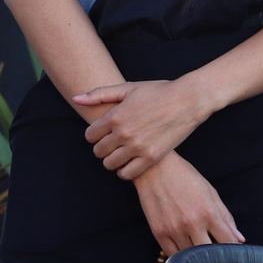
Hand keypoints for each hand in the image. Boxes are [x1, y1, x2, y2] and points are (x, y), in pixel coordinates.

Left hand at [72, 78, 206, 176]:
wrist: (187, 101)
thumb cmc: (157, 91)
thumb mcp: (127, 88)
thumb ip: (99, 95)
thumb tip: (76, 98)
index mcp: (116, 115)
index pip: (90, 135)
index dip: (94, 135)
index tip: (102, 132)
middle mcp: (124, 133)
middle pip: (98, 151)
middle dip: (101, 147)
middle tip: (111, 143)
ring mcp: (138, 147)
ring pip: (110, 164)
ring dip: (112, 160)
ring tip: (120, 152)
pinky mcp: (152, 158)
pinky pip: (128, 174)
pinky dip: (124, 170)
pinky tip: (130, 161)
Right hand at [133, 155, 241, 254]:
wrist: (154, 167)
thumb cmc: (184, 176)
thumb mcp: (210, 192)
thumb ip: (225, 217)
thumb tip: (239, 238)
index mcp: (209, 213)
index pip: (228, 242)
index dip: (233, 251)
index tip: (232, 252)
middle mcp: (192, 224)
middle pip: (209, 255)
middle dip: (215, 257)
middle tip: (216, 255)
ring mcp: (174, 229)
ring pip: (190, 257)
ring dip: (196, 257)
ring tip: (198, 250)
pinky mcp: (158, 232)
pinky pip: (172, 255)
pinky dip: (180, 257)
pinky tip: (184, 250)